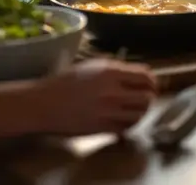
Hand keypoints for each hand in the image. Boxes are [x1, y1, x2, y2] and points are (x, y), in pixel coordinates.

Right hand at [35, 59, 156, 135]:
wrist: (44, 103)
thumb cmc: (67, 82)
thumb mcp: (93, 66)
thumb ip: (117, 69)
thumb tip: (140, 74)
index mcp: (111, 72)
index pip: (146, 76)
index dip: (152, 81)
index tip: (151, 85)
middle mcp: (112, 91)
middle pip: (148, 97)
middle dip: (149, 98)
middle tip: (144, 99)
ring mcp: (108, 111)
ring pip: (140, 114)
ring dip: (141, 112)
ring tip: (134, 110)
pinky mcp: (102, 128)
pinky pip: (126, 128)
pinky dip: (128, 125)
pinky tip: (123, 121)